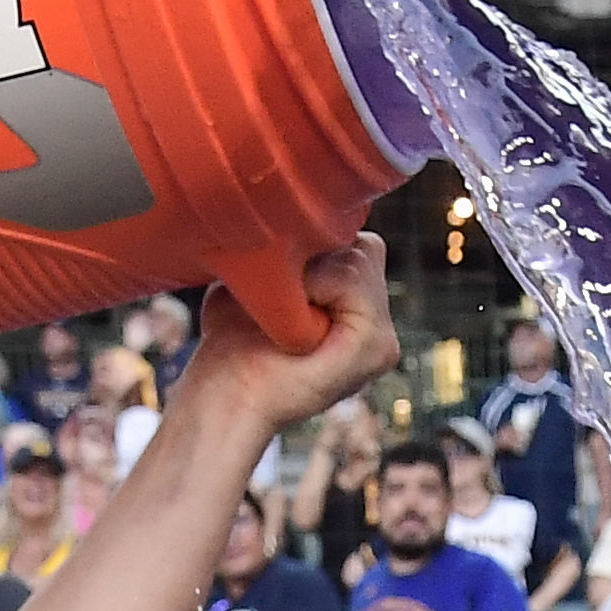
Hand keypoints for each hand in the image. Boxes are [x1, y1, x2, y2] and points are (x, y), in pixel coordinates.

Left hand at [179, 238, 401, 433]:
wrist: (227, 392)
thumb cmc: (231, 341)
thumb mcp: (259, 280)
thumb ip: (291, 250)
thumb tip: (301, 218)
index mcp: (353, 310)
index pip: (354, 242)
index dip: (313, 248)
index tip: (278, 289)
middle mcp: (377, 324)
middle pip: (362, 245)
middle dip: (316, 260)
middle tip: (281, 306)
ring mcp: (383, 339)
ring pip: (359, 257)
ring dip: (312, 277)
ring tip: (288, 319)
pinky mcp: (380, 348)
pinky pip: (353, 278)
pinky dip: (316, 289)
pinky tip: (297, 326)